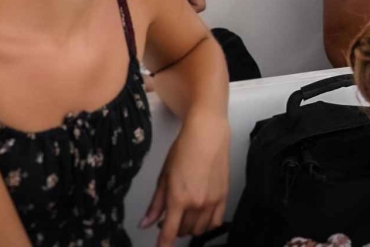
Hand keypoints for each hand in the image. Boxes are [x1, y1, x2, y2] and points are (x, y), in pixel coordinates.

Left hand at [141, 112, 228, 246]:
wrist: (207, 134)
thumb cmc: (184, 149)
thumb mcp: (164, 177)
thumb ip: (156, 204)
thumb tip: (146, 223)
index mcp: (178, 199)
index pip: (169, 233)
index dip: (163, 245)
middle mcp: (197, 203)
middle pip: (184, 231)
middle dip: (175, 229)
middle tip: (169, 219)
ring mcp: (212, 201)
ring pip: (200, 229)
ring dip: (190, 227)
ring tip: (185, 215)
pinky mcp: (224, 196)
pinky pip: (216, 221)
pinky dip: (207, 224)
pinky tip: (202, 215)